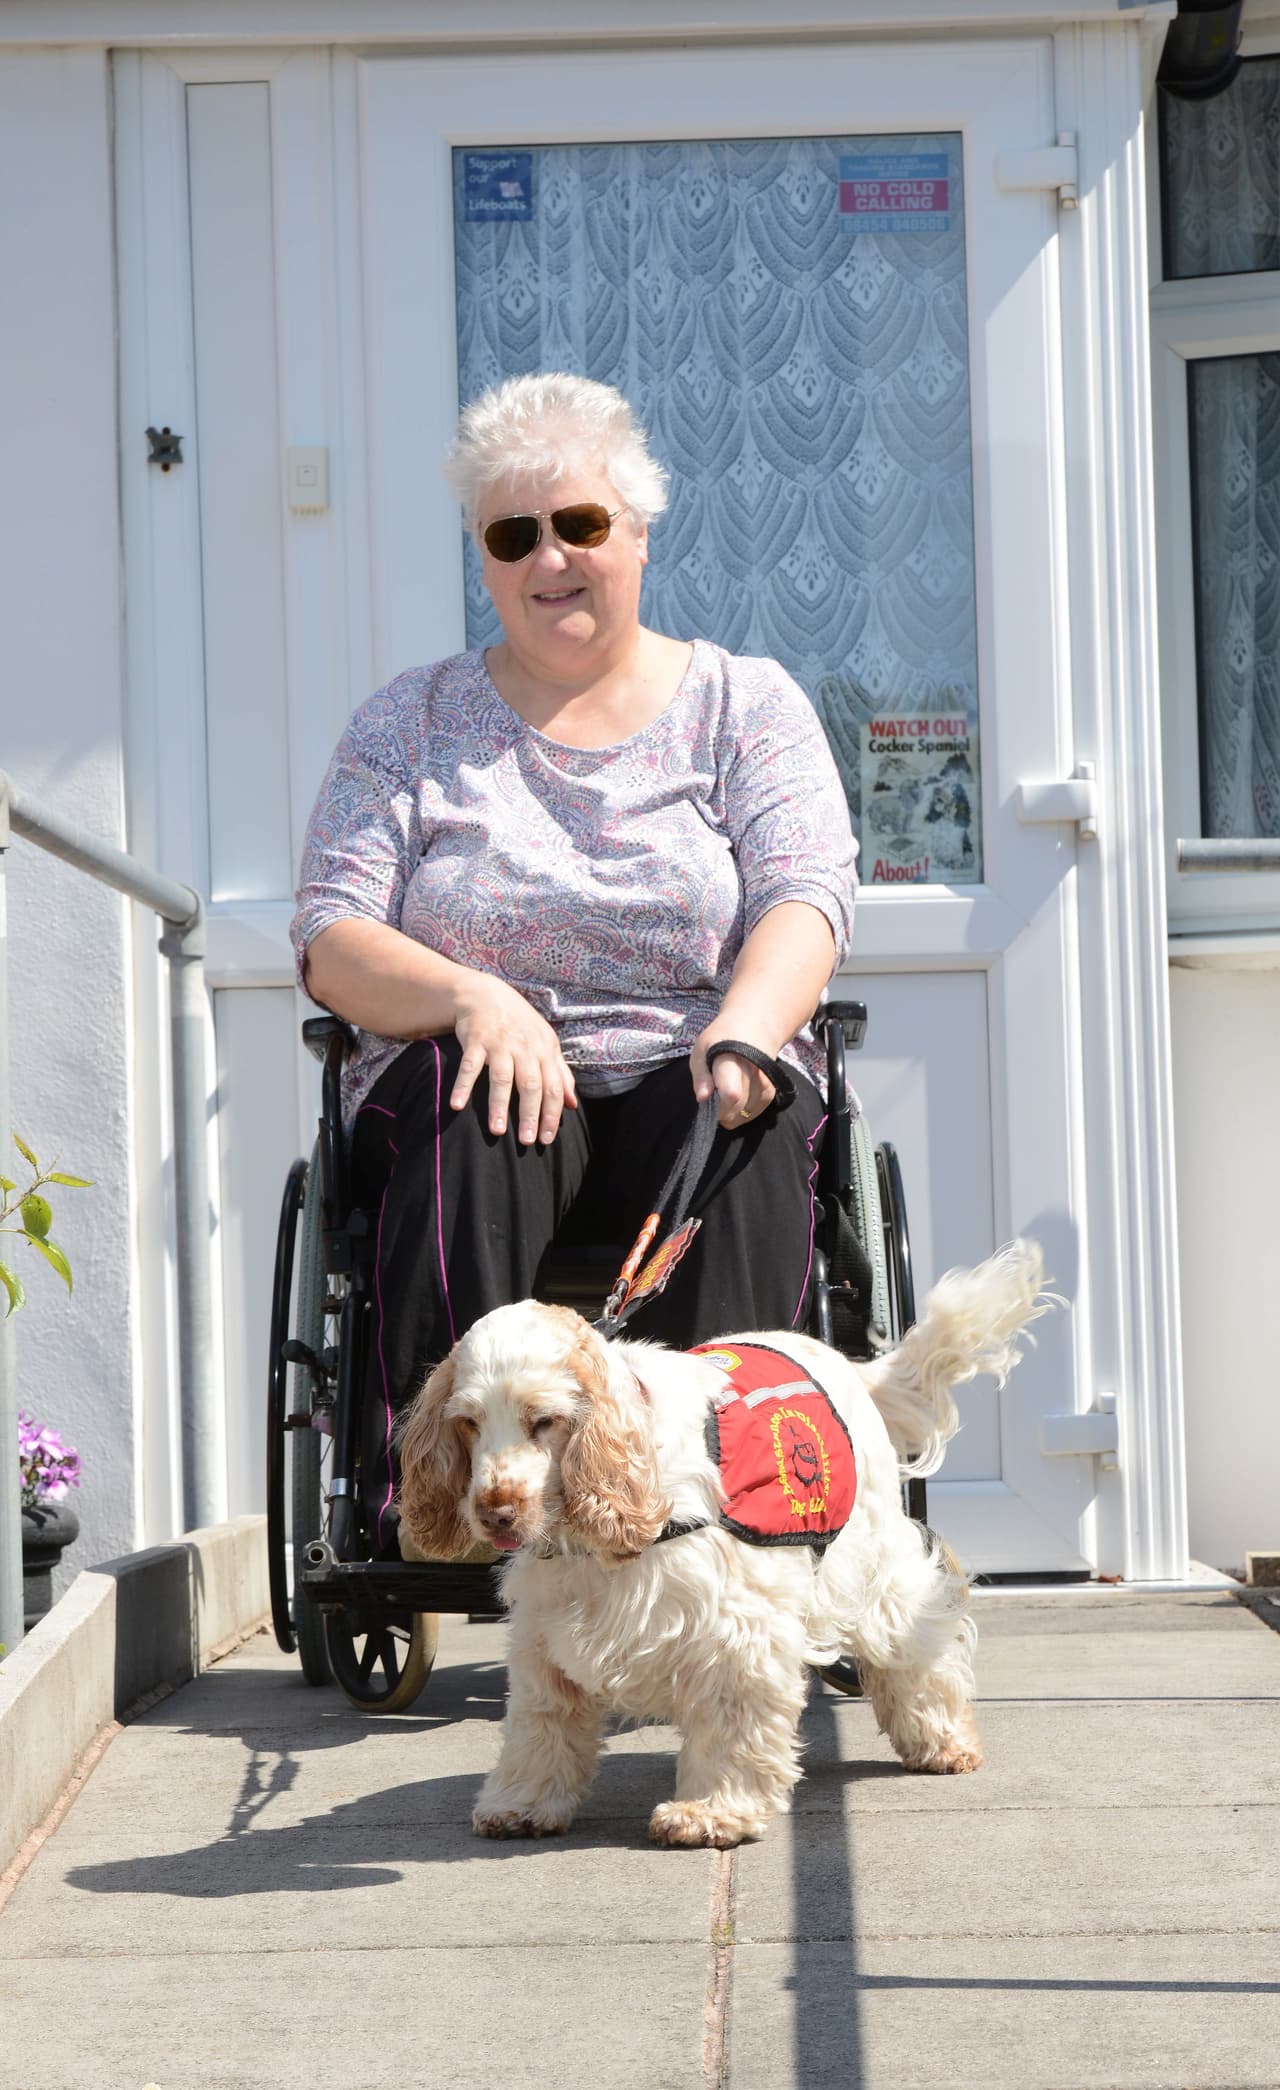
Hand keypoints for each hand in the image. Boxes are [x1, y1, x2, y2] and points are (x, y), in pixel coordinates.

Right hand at [451, 978, 577, 1143]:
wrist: (486, 994)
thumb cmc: (520, 1025)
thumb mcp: (545, 1044)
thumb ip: (560, 1074)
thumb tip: (573, 1104)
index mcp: (545, 1051)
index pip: (553, 1087)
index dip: (552, 1114)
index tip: (547, 1139)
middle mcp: (524, 1048)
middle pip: (530, 1085)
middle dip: (530, 1115)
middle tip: (526, 1142)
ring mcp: (499, 1043)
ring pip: (502, 1077)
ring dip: (498, 1105)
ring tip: (497, 1131)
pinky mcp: (475, 1040)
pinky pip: (469, 1066)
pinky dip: (463, 1085)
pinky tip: (457, 1105)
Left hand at [690, 1027, 776, 1131]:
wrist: (755, 1027)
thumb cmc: (721, 1040)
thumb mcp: (702, 1050)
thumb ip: (701, 1075)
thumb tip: (702, 1099)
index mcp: (732, 1060)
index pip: (732, 1093)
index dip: (718, 1105)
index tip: (708, 1098)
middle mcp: (753, 1073)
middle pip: (734, 1109)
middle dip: (717, 1109)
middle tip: (711, 1094)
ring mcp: (764, 1083)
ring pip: (742, 1115)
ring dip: (729, 1112)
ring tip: (723, 1092)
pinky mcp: (770, 1092)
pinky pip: (751, 1115)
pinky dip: (740, 1113)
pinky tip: (734, 1099)